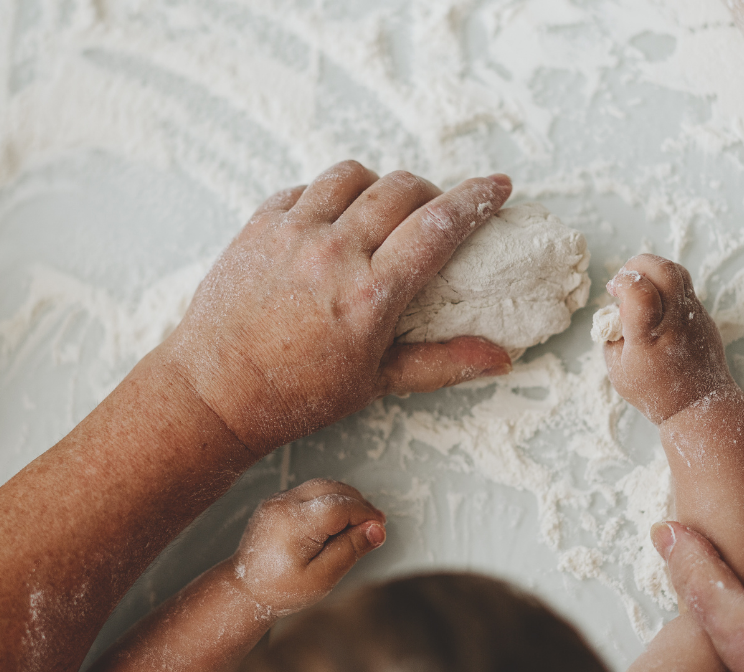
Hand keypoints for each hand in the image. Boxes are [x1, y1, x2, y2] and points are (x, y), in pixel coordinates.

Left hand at [162, 161, 513, 454]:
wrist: (215, 391)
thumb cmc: (298, 394)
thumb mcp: (377, 383)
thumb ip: (442, 363)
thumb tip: (499, 358)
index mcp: (371, 294)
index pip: (439, 226)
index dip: (476, 199)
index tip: (498, 187)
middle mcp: (334, 252)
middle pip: (402, 189)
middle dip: (431, 192)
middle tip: (435, 213)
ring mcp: (293, 232)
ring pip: (353, 175)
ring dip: (379, 186)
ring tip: (382, 212)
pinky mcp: (259, 224)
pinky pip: (306, 187)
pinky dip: (330, 196)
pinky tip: (333, 222)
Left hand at [232, 479, 385, 614]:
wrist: (245, 590)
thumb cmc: (282, 589)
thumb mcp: (322, 577)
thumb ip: (351, 550)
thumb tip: (378, 529)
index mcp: (293, 524)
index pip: (341, 506)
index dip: (365, 514)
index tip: (380, 530)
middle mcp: (283, 504)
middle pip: (334, 489)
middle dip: (359, 504)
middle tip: (375, 527)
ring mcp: (278, 500)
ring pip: (324, 486)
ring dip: (346, 500)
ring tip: (359, 526)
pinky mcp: (278, 501)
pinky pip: (312, 492)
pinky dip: (331, 501)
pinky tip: (338, 524)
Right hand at [604, 255, 732, 422]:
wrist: (698, 406)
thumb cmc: (652, 391)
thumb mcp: (617, 369)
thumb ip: (612, 335)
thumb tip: (614, 307)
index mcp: (649, 338)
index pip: (640, 290)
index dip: (623, 280)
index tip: (613, 290)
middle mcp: (675, 323)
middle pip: (664, 270)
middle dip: (639, 264)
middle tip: (626, 278)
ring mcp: (694, 318)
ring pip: (678, 273)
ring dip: (654, 272)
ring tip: (640, 289)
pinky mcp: (703, 317)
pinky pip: (684, 289)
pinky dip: (665, 289)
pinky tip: (655, 308)